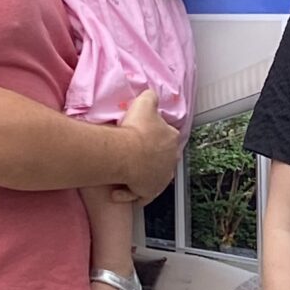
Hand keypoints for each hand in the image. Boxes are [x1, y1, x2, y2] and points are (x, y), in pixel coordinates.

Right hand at [111, 88, 179, 202]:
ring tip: (125, 175)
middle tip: (132, 156)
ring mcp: (161, 177)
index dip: (154, 136)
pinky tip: (117, 192)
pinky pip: (140, 196)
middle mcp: (170, 159)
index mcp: (171, 138)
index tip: (142, 136)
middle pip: (162, 159)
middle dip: (149, 158)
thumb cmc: (135, 130)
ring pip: (152, 178)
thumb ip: (150, 97)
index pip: (168, 136)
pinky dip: (128, 194)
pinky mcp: (150, 192)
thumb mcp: (144, 103)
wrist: (126, 153)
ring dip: (139, 177)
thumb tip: (151, 94)